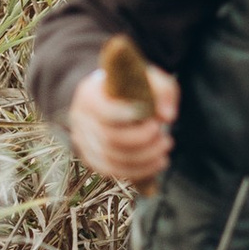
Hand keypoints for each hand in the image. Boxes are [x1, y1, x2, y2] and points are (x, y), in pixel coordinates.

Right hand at [66, 58, 178, 191]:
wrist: (109, 96)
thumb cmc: (130, 85)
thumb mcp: (147, 78)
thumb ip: (161, 90)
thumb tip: (168, 116)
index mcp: (90, 94)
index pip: (104, 110)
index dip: (128, 118)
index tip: (154, 120)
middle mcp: (81, 119)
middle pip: (109, 138)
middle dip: (142, 142)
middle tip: (165, 138)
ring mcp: (82, 141)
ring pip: (110, 159)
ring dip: (143, 160)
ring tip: (164, 150)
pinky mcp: (90, 157)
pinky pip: (110, 171)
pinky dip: (135, 171)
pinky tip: (156, 164)